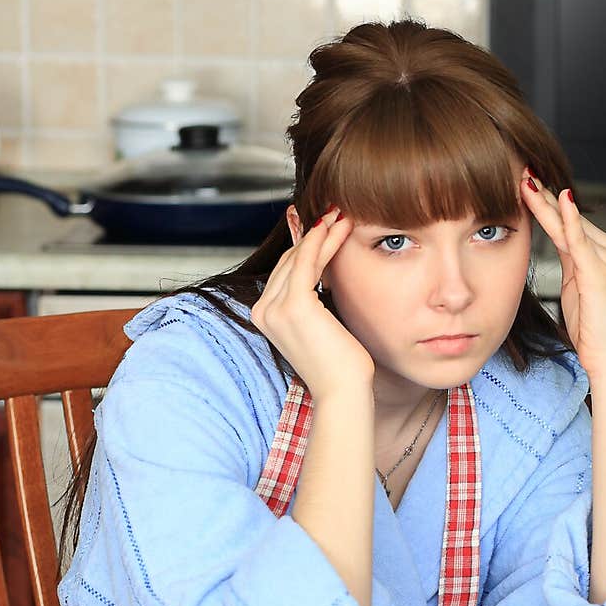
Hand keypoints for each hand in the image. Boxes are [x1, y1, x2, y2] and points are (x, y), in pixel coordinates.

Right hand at [251, 208, 375, 401]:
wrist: (342, 392)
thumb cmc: (338, 365)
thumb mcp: (320, 325)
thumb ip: (313, 299)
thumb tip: (322, 271)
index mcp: (264, 316)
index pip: (284, 271)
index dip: (306, 246)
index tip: (325, 225)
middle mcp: (262, 311)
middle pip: (288, 261)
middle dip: (313, 235)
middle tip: (336, 212)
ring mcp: (275, 308)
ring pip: (298, 258)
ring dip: (322, 233)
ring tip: (343, 215)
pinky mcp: (294, 305)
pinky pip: (307, 262)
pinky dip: (322, 240)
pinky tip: (338, 226)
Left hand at [520, 172, 605, 386]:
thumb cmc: (594, 331)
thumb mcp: (577, 290)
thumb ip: (571, 264)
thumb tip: (557, 243)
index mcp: (605, 254)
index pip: (570, 224)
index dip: (546, 204)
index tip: (526, 186)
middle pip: (569, 219)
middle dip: (544, 195)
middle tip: (522, 171)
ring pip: (569, 225)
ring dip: (545, 202)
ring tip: (525, 181)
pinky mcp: (599, 272)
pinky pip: (580, 240)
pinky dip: (569, 218)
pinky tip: (560, 198)